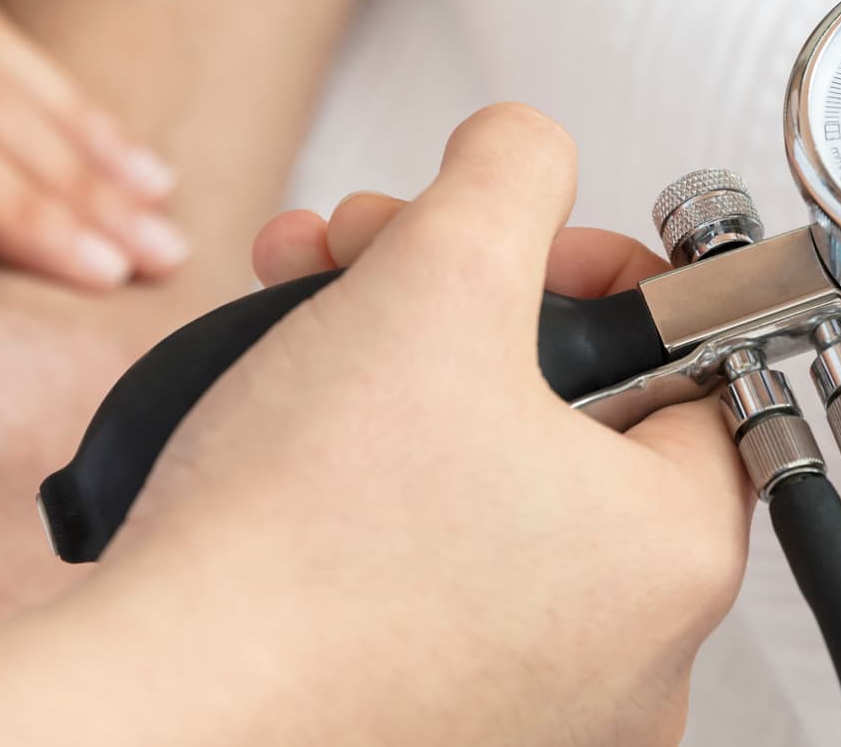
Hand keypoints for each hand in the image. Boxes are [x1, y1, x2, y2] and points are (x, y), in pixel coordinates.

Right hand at [81, 104, 753, 745]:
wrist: (145, 710)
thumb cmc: (291, 548)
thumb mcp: (434, 280)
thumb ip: (509, 174)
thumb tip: (524, 150)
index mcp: (675, 557)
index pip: (695, 366)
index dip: (593, 270)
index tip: (517, 245)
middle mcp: (629, 658)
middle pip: (574, 410)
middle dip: (455, 297)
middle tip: (380, 259)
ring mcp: (528, 705)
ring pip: (486, 476)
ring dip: (394, 363)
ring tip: (300, 318)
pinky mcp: (427, 719)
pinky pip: (428, 563)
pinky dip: (368, 476)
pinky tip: (285, 420)